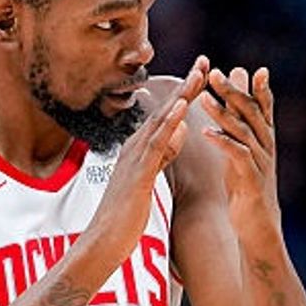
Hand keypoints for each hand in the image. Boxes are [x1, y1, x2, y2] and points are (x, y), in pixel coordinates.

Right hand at [87, 54, 206, 263]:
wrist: (101, 244)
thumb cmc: (123, 219)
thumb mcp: (146, 182)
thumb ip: (160, 158)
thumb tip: (175, 138)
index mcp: (139, 151)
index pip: (165, 117)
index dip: (183, 95)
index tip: (201, 75)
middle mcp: (134, 149)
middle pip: (164, 110)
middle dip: (185, 86)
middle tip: (204, 61)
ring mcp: (134, 159)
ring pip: (161, 121)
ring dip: (180, 96)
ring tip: (199, 74)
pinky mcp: (138, 173)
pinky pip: (156, 144)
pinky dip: (169, 123)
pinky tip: (182, 108)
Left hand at [198, 66, 279, 240]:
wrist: (258, 227)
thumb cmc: (248, 189)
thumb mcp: (245, 157)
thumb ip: (241, 133)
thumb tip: (234, 110)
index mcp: (263, 140)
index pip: (263, 109)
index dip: (260, 89)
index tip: (251, 69)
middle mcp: (265, 147)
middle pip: (251, 113)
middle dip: (234, 92)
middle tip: (215, 73)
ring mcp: (260, 163)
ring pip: (243, 132)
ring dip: (223, 113)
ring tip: (205, 98)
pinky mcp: (251, 180)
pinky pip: (238, 156)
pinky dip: (223, 142)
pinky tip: (206, 132)